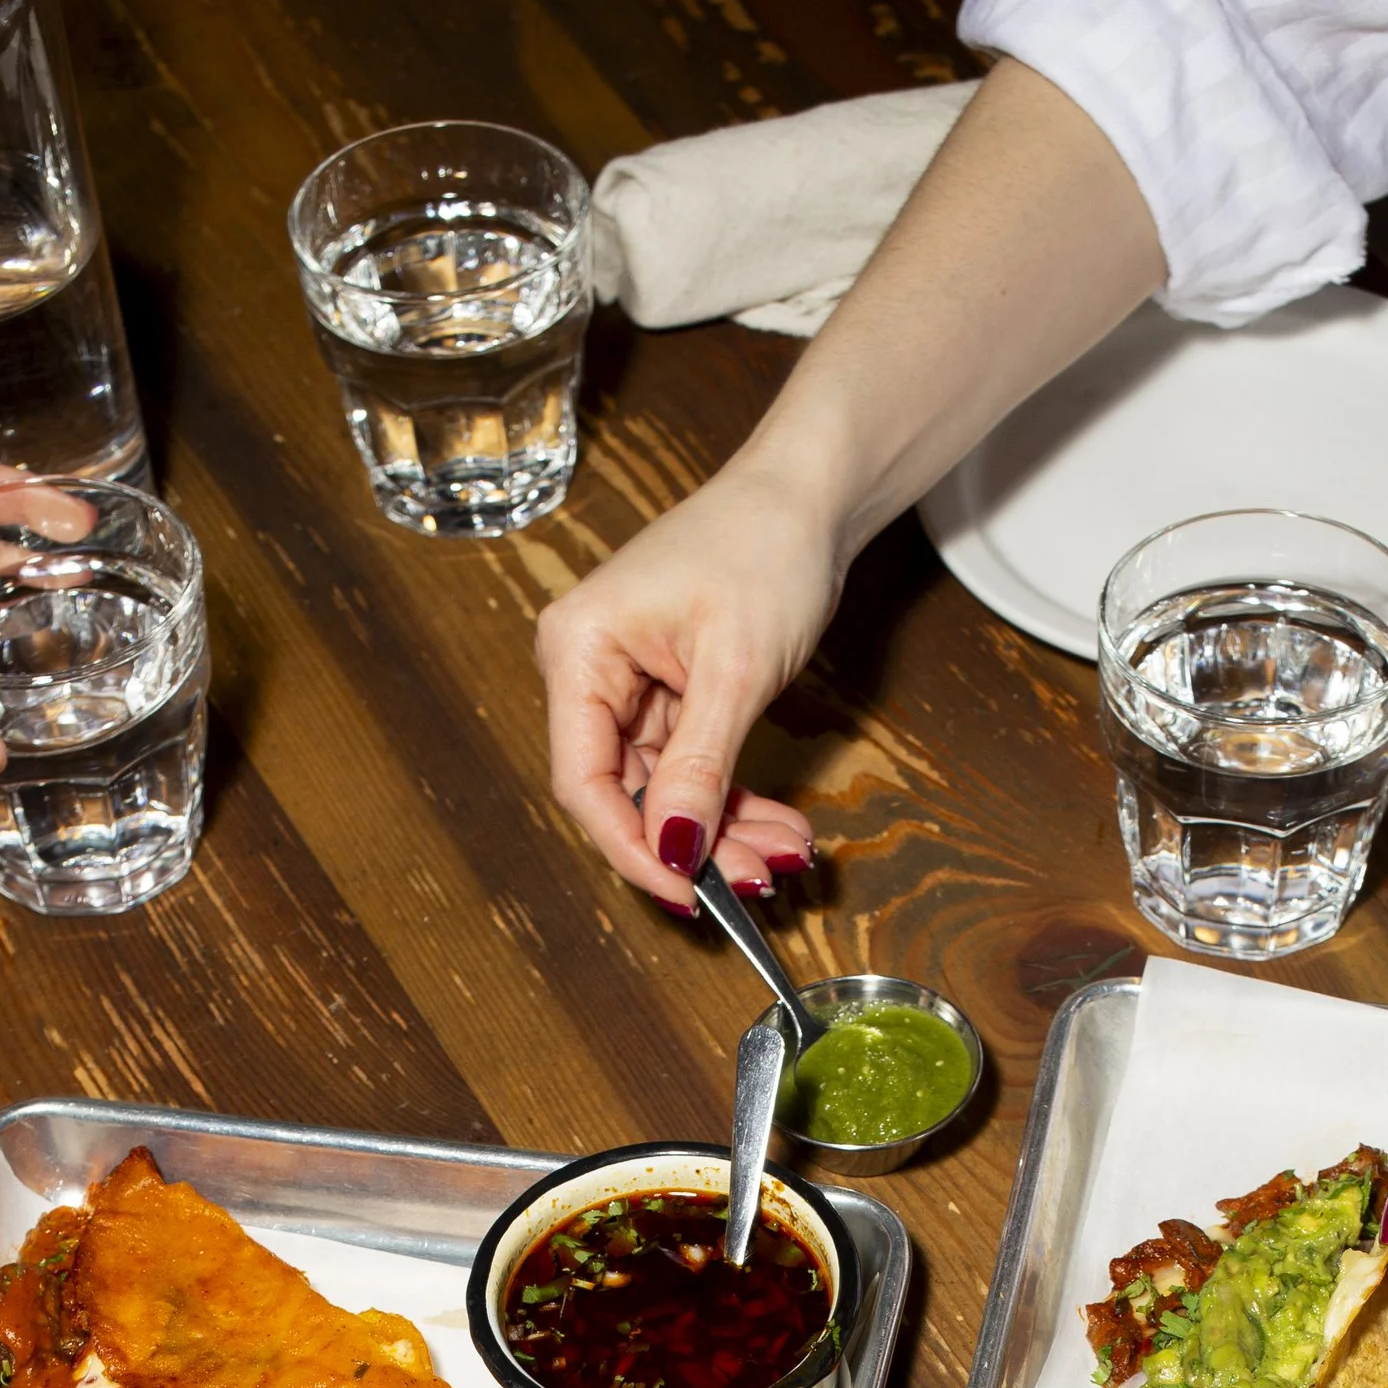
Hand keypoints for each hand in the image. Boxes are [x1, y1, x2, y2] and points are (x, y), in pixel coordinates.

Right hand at [536, 463, 832, 906]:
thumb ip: (698, 767)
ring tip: (783, 852)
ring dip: (723, 831)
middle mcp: (590, 671)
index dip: (630, 847)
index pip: (585, 781)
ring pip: (664, 791)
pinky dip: (733, 800)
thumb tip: (670, 849)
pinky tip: (777, 825)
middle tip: (756, 880)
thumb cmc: (763, 547)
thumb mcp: (735, 670)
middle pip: (625, 794)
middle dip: (692, 845)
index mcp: (578, 650)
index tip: (685, 893)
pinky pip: (692, 769)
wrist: (808, 494)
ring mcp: (629, 685)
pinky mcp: (670, 695)